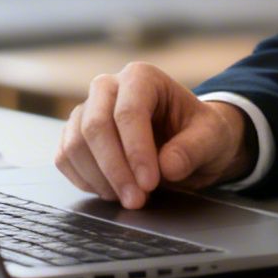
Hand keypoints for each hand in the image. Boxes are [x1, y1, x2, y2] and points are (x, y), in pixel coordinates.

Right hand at [52, 62, 253, 208]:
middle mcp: (108, 87)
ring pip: (76, 144)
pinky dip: (85, 180)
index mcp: (142, 78)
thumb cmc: (200, 133)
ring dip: (100, 179)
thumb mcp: (212, 138)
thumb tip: (168, 166)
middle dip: (115, 169)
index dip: (136, 151)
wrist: (189, 142)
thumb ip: (194, 149)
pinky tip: (112, 191)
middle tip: (136, 200)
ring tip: (129, 198)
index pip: (128, 112)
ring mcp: (87, 110)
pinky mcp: (75, 134)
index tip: (150, 184)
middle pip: (95, 126)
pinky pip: (65, 158)